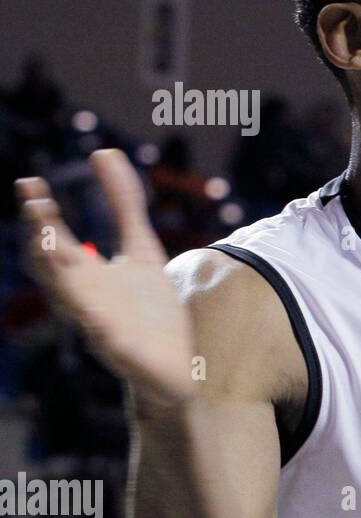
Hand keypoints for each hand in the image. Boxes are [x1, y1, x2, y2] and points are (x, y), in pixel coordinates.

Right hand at [15, 148, 196, 408]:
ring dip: (57, 273)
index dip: (40, 213)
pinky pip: (103, 337)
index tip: (29, 182)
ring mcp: (99, 325)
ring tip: (49, 243)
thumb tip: (104, 153)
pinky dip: (96, 324)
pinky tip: (94, 312)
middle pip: (50, 266)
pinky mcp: (120, 350)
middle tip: (35, 205)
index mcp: (85, 274)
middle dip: (41, 236)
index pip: (53, 239)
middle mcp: (83, 298)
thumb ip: (124, 204)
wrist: (174, 364)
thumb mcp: (141, 247)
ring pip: (66, 300)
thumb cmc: (150, 308)